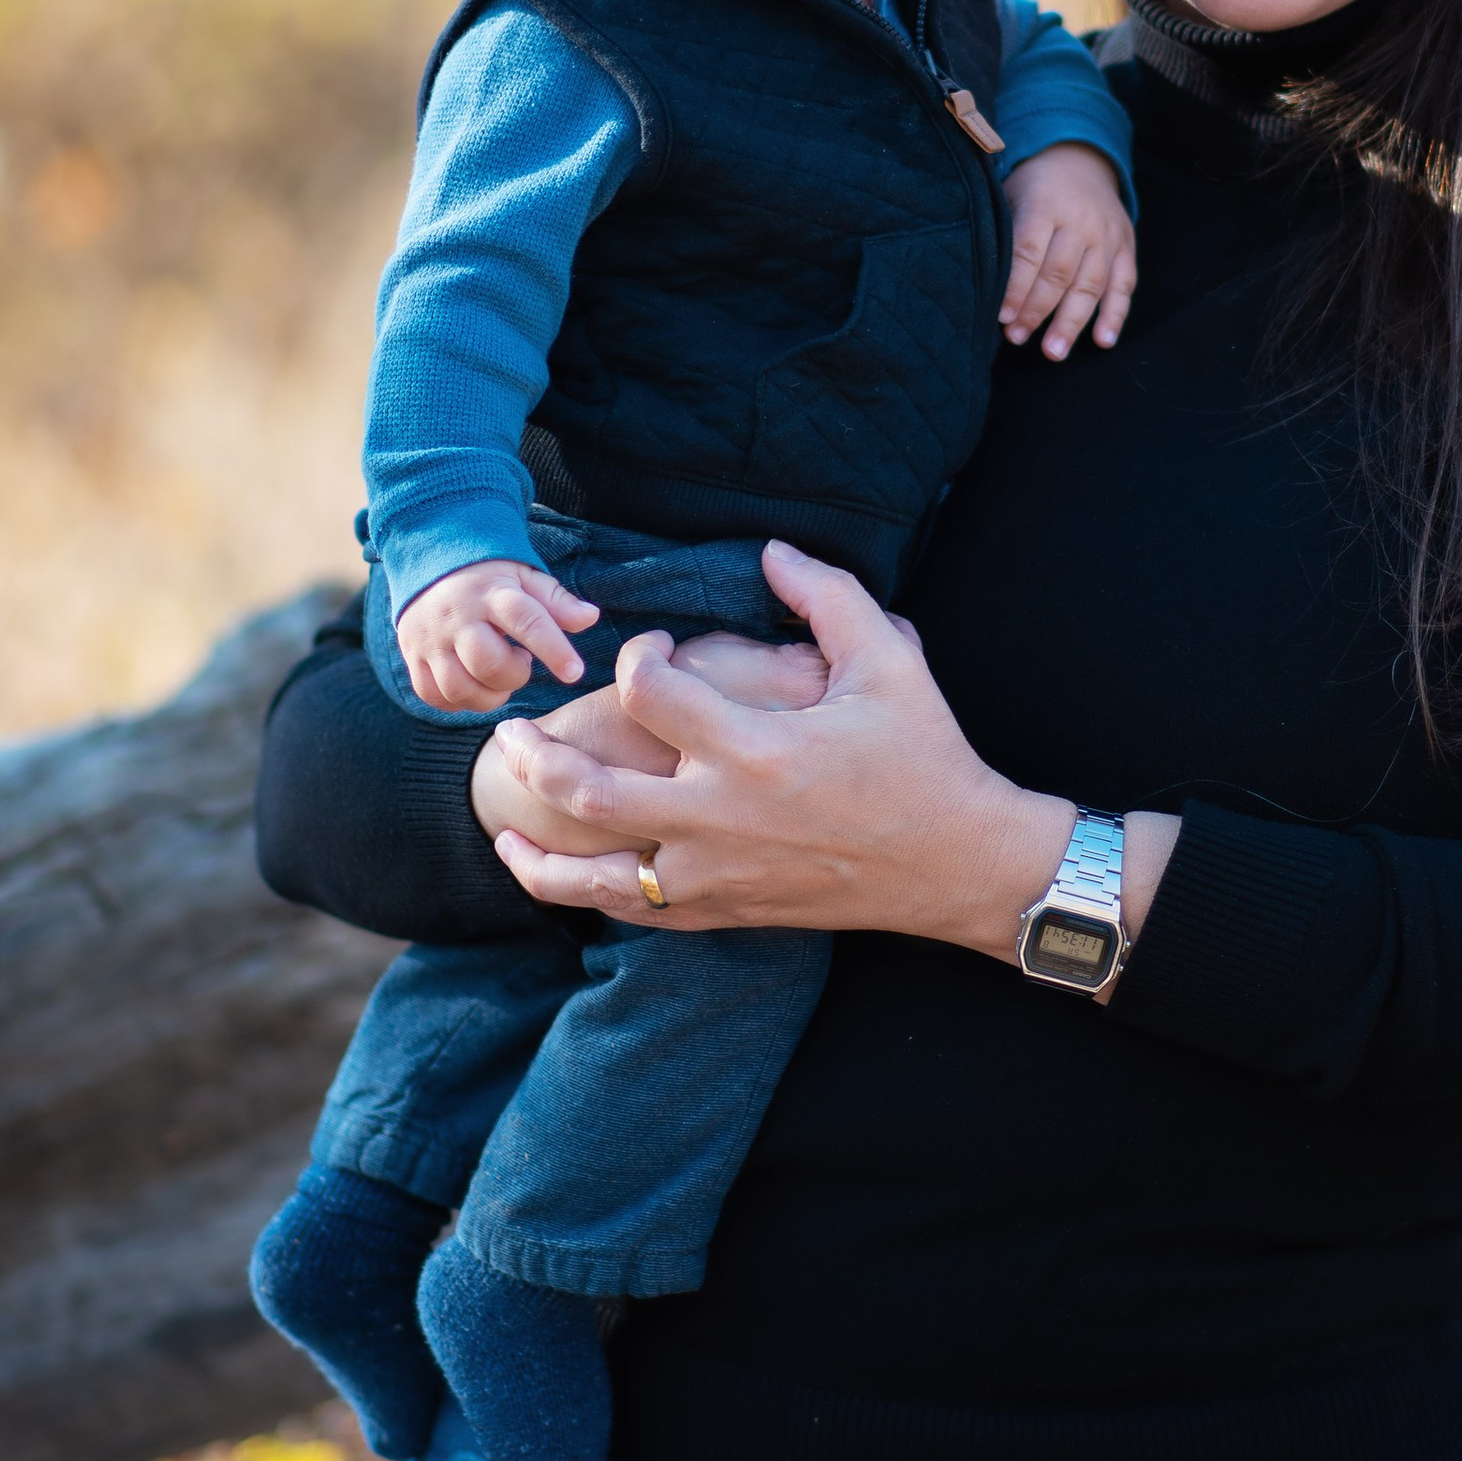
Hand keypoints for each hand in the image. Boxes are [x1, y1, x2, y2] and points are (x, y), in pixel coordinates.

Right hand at [396, 555, 599, 712]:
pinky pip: (432, 694)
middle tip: (520, 663)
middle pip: (487, 662)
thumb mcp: (525, 578)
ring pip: (458, 686)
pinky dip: (458, 701)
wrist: (429, 562)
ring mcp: (430, 637)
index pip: (526, 621)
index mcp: (492, 591)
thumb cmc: (489, 577)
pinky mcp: (412, 654)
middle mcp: (457, 615)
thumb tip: (590, 618)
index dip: (554, 650)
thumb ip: (557, 602)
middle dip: (514, 676)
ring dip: (488, 695)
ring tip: (497, 676)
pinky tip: (474, 685)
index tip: (574, 672)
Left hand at [482, 543, 1076, 944]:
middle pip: (588, 790)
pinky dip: (587, 894)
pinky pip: (636, 910)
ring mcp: (718, 874)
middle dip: (535, 756)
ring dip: (537, 846)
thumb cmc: (925, 756)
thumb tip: (770, 549)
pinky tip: (559, 874)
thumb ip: (826, 596)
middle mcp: (722, 816)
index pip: (649, 690)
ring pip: (595, 872)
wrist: (958, 862)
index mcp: (755, 747)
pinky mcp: (727, 911)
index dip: (634, 654)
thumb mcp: (889, 660)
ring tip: (503, 816)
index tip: (648, 646)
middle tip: (511, 729)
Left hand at [999, 143, 1135, 359]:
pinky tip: (1102, 341)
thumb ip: (1003, 235)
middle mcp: (1081, 220)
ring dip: (1071, 322)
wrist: (1080, 160)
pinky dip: (1115, 314)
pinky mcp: (1126, 246)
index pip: (1029, 252)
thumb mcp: (1011, 195)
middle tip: (1016, 338)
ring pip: (1091, 284)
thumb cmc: (1033, 188)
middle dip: (1036, 310)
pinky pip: (1124, 284)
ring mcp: (1107, 235)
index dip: (1015, 288)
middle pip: (1059, 273)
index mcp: (1045, 204)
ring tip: (1053, 352)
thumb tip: (980, 287)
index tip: (1000, 317)